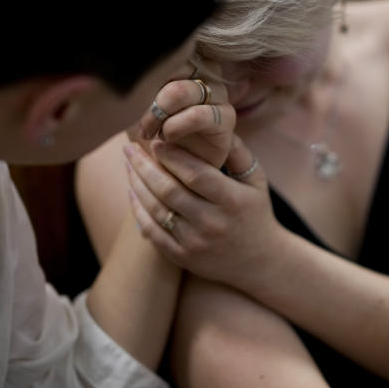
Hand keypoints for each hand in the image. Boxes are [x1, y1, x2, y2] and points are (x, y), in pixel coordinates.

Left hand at [123, 134, 286, 287]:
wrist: (259, 261)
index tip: (157, 141)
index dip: (173, 156)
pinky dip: (138, 210)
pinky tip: (132, 191)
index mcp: (232, 201)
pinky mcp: (183, 257)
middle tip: (129, 147)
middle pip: (169, 191)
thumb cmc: (255, 212)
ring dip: (137, 184)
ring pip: (156, 210)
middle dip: (144, 166)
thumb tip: (216, 125)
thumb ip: (238, 152)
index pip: (196, 175)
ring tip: (128, 165)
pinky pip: (152, 231)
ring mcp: (196, 243)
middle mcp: (213, 223)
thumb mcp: (256, 180)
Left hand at [134, 57, 234, 168]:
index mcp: (185, 62)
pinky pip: (200, 114)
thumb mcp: (135, 102)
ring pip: (183, 91)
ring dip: (159, 113)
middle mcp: (205, 73)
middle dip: (150, 97)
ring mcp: (219, 94)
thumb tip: (134, 63)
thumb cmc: (148, 130)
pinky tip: (167, 137)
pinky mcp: (226, 118)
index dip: (146, 77)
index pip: (165, 54)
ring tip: (150, 131)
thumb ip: (139, 79)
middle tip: (140, 122)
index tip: (132, 99)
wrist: (166, 164)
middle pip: (173, 68)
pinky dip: (177, 126)